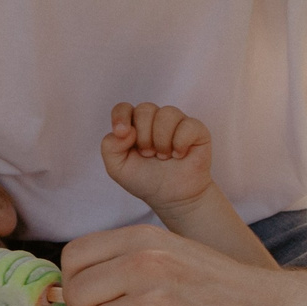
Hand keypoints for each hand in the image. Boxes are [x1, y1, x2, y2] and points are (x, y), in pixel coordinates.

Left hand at [62, 226, 303, 305]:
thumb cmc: (222, 289)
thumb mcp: (173, 253)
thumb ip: (124, 262)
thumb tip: (67, 293)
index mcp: (143, 239)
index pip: (73, 257)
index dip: (75, 283)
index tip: (95, 299)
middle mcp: (144, 265)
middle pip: (76, 295)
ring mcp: (153, 304)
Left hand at [100, 102, 215, 215]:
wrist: (172, 197)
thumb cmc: (145, 180)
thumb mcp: (117, 168)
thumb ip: (110, 147)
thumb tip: (126, 130)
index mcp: (134, 126)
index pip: (124, 108)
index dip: (121, 117)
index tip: (122, 133)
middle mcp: (155, 120)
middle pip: (145, 109)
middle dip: (144, 136)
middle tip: (148, 154)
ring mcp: (176, 123)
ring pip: (166, 113)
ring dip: (161, 141)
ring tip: (163, 156)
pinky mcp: (196, 129)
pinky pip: (187, 125)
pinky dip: (180, 143)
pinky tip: (179, 155)